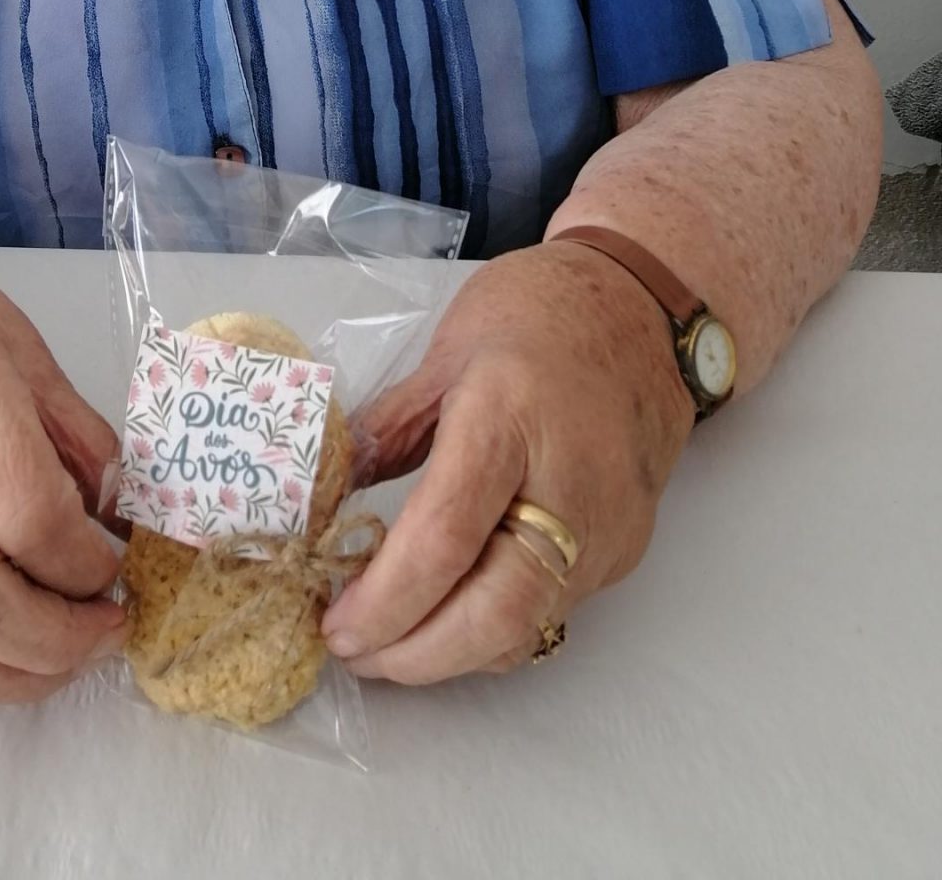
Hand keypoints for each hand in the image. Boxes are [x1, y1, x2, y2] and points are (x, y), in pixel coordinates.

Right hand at [0, 252, 125, 702]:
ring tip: (78, 650)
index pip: (29, 519)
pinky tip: (29, 650)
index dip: (87, 560)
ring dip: (21, 672)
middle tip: (113, 625)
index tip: (120, 561)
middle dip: (57, 637)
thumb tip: (126, 523)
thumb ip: (81, 440)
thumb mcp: (26, 354)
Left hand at [321, 241, 695, 681]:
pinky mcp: (625, 551)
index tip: (335, 624)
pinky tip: (447, 613)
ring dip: (449, 653)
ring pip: (526, 627)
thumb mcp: (445, 352)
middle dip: (414, 655)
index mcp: (508, 416)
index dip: (384, 600)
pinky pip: (551, 610)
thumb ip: (387, 430)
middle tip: (354, 652)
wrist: (643, 311)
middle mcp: (568, 485)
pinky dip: (492, 628)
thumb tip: (324, 496)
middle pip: (495, 612)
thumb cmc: (538, 314)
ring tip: (386, 643)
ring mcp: (607, 527)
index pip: (444, 539)